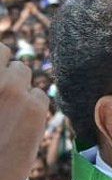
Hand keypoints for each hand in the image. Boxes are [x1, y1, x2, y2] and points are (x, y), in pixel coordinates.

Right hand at [0, 44, 49, 179]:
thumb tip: (5, 60)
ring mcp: (11, 89)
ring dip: (20, 87)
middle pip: (8, 55)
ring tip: (7, 111)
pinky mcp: (33, 108)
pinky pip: (40, 95)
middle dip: (6, 71)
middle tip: (1, 95)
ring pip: (25, 72)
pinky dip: (34, 106)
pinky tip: (19, 123)